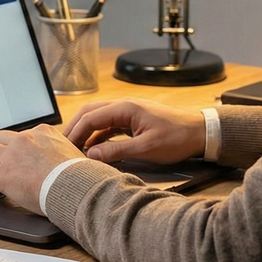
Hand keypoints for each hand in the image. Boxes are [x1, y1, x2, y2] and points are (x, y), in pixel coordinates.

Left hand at [0, 124, 83, 214]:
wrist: (76, 187)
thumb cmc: (81, 176)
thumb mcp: (75, 154)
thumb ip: (64, 152)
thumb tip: (68, 161)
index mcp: (43, 132)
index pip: (22, 135)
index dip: (14, 145)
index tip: (13, 154)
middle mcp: (25, 139)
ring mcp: (12, 156)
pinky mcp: (3, 175)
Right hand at [65, 99, 204, 165]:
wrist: (199, 132)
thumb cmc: (176, 138)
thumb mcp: (146, 148)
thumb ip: (117, 151)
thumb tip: (92, 155)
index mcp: (125, 108)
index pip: (90, 118)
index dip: (75, 133)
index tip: (64, 148)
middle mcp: (124, 106)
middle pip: (90, 113)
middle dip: (74, 128)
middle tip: (62, 146)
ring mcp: (128, 112)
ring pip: (98, 118)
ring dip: (85, 132)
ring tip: (74, 149)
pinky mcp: (133, 120)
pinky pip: (108, 125)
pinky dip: (98, 135)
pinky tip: (93, 148)